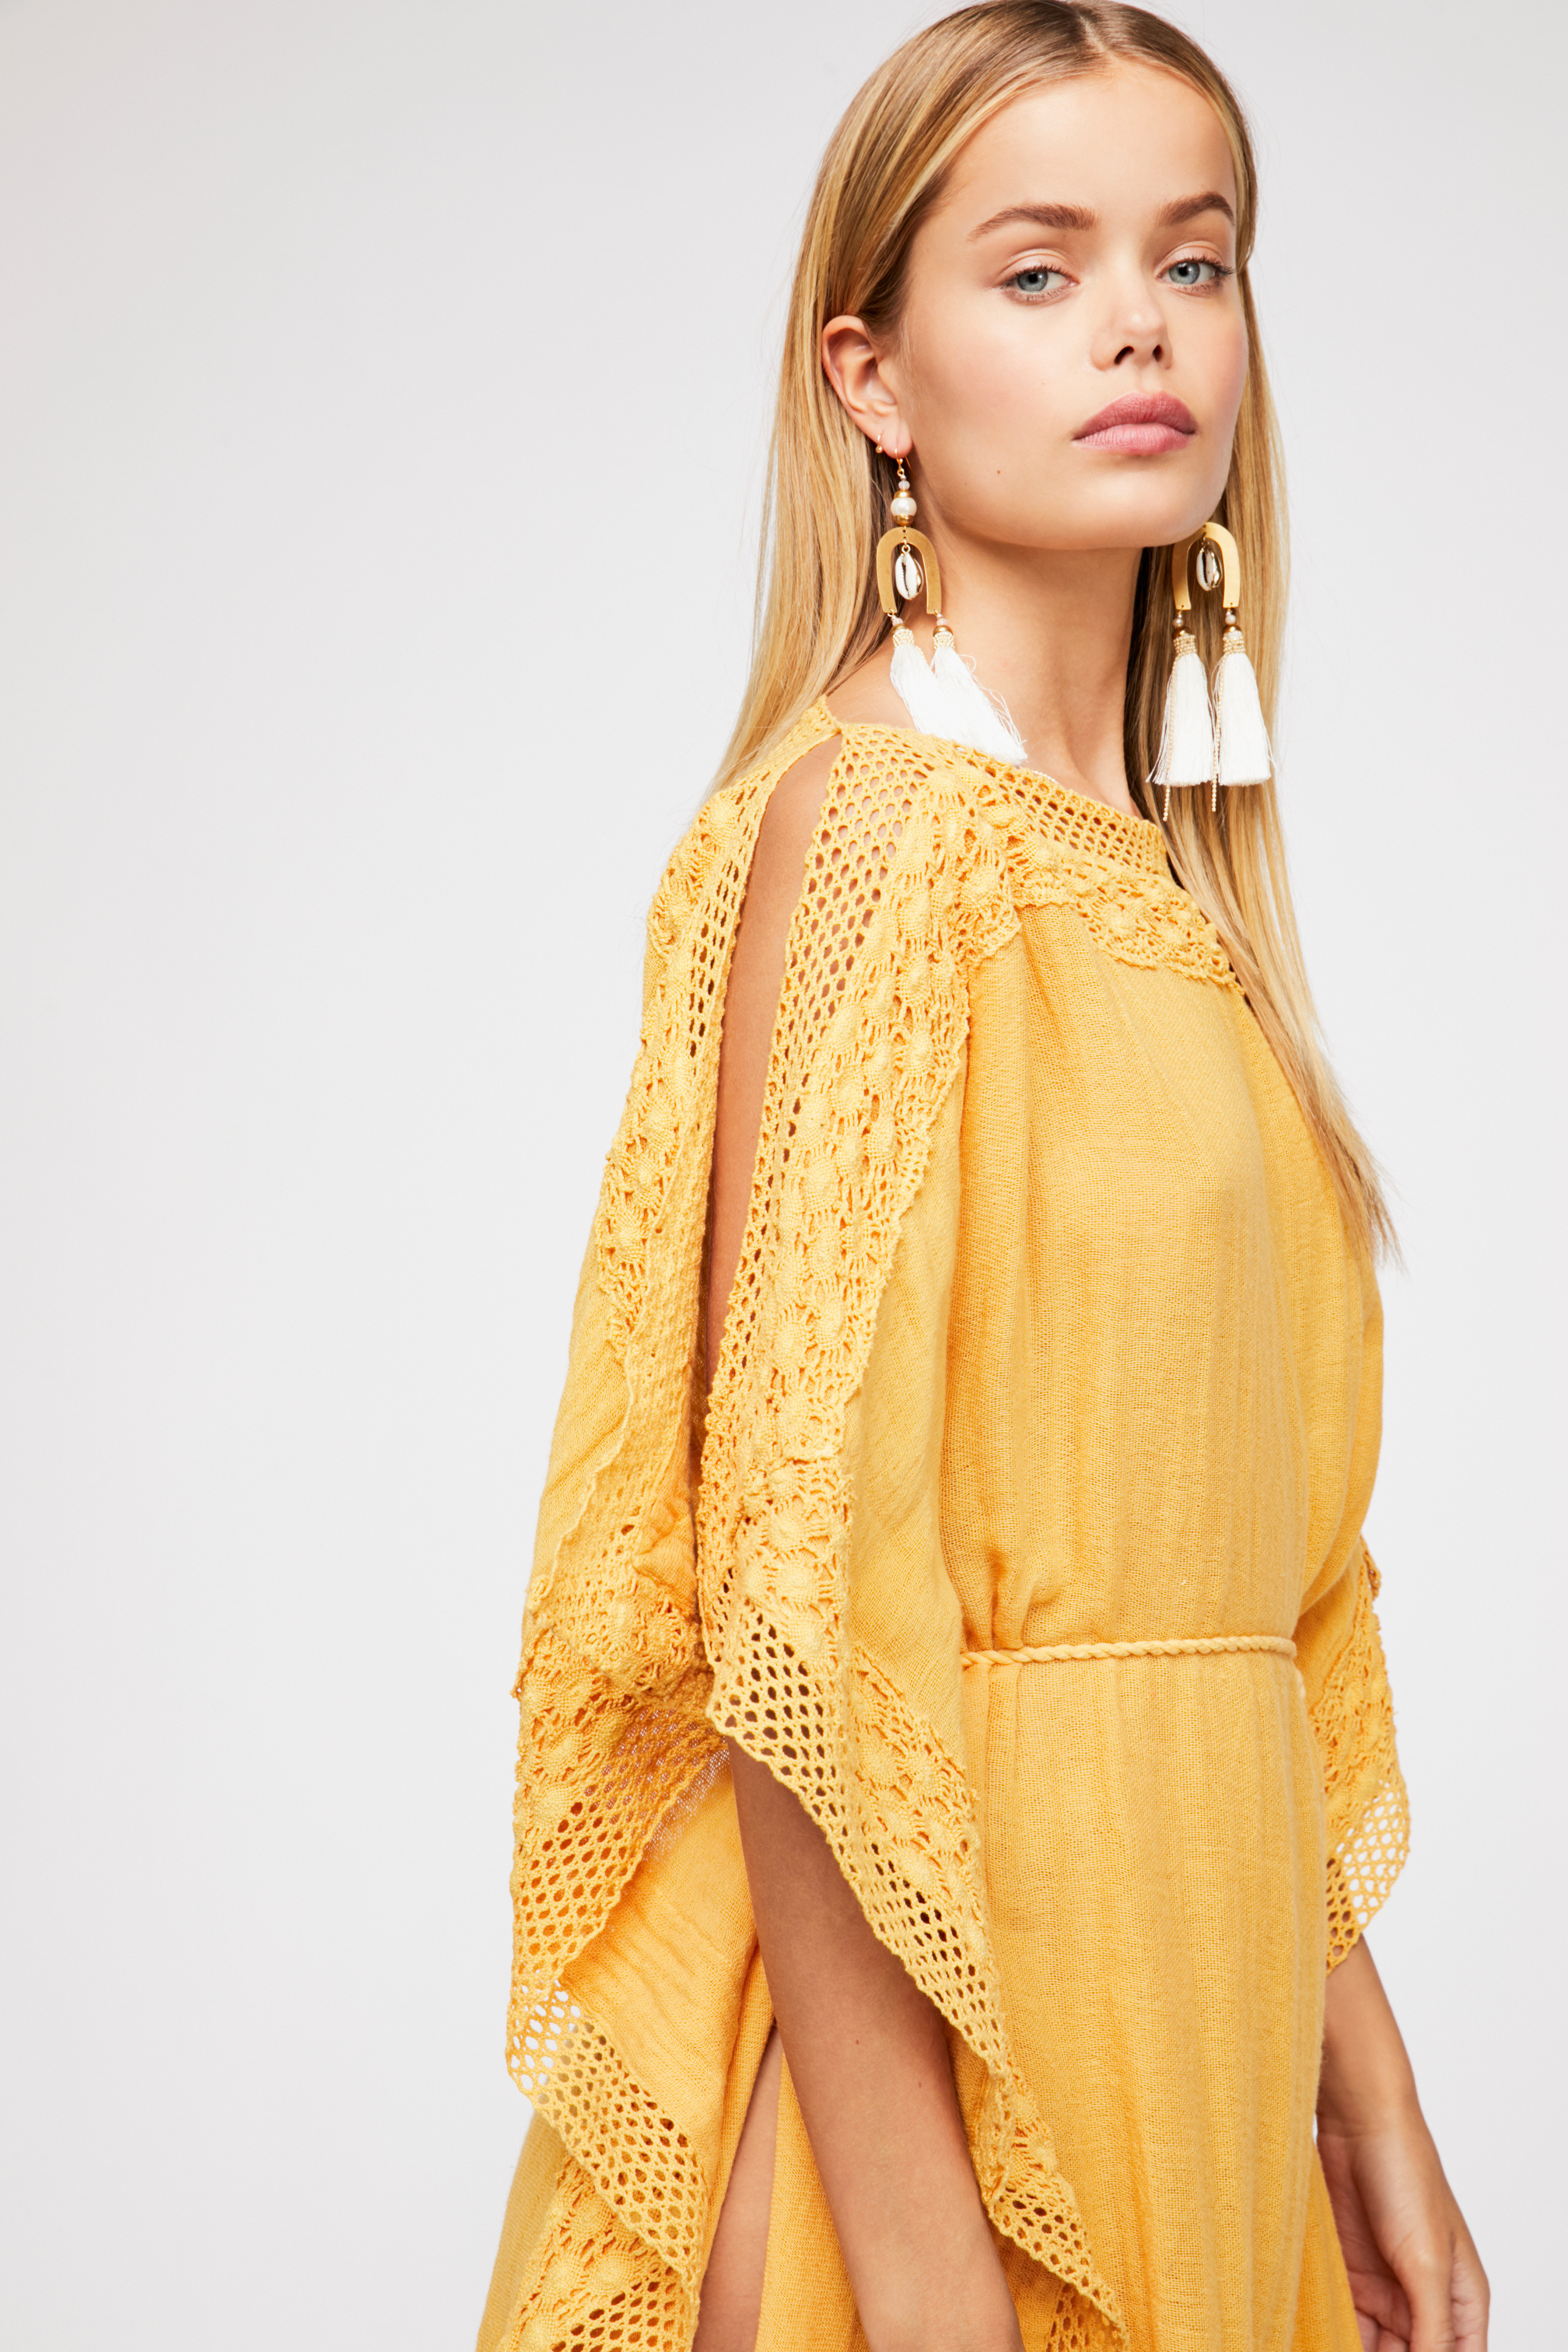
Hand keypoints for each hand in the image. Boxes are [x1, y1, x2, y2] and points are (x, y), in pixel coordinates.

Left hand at [1317, 1942, 1487, 2351]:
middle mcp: (1425, 2299)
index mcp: (1461, 2299)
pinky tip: (1313, 2337)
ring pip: (1372, 2345)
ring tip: (1325, 2351)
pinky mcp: (1348, 2272)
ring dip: (1351, 2349)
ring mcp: (1385, 2286)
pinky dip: (1329, 2333)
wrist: (1356, 2117)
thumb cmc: (1406, 2172)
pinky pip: (1341, 2319)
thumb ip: (1431, 2326)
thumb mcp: (1425, 2260)